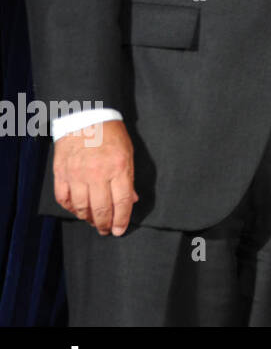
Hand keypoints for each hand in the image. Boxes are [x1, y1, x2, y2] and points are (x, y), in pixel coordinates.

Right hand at [52, 120, 137, 235]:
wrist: (85, 117)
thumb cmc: (110, 134)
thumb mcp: (127, 153)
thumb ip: (129, 179)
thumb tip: (131, 200)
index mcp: (118, 168)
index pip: (122, 202)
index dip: (121, 220)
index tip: (119, 230)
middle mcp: (97, 174)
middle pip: (102, 209)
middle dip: (105, 224)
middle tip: (106, 230)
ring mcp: (77, 175)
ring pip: (82, 208)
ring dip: (88, 219)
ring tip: (94, 222)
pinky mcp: (61, 174)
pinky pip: (64, 199)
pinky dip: (71, 209)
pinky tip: (78, 211)